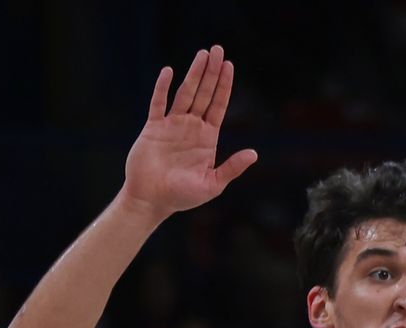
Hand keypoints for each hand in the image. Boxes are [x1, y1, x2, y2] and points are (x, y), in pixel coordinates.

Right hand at [120, 45, 257, 216]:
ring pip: (185, 93)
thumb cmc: (182, 196)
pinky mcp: (153, 128)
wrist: (152, 201)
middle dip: (211, 72)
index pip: (218, 105)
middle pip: (204, 93)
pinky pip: (158, 103)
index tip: (229, 65)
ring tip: (202, 54)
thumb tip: (254, 154)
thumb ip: (232, 168)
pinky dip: (163, 87)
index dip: (224, 85)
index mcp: (207, 138)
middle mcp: (191, 127)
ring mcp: (172, 125)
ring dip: (193, 74)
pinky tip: (169, 71)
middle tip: (217, 49)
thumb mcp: (212, 184)